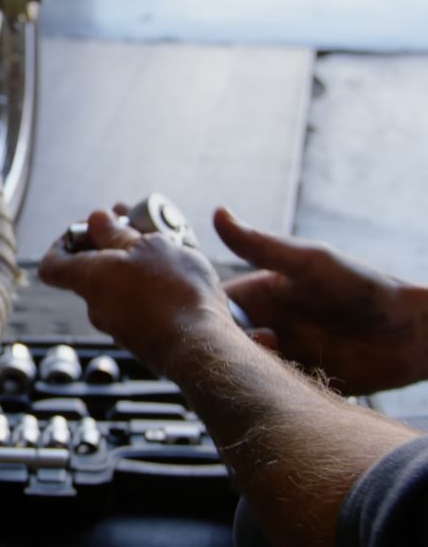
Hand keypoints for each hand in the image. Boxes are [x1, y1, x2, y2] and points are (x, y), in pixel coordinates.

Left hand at [39, 209, 236, 377]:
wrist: (202, 347)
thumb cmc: (174, 294)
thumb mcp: (148, 246)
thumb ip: (117, 233)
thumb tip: (96, 220)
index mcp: (88, 279)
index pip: (51, 264)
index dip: (63, 243)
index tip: (86, 229)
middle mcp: (96, 306)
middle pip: (90, 270)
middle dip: (110, 245)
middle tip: (136, 227)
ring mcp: (118, 326)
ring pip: (119, 287)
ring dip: (136, 264)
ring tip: (167, 246)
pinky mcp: (141, 338)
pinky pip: (138, 305)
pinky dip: (151, 288)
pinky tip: (179, 276)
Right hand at [215, 207, 427, 393]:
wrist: (414, 334)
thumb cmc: (366, 287)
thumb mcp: (309, 262)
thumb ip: (262, 246)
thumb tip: (220, 215)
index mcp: (258, 294)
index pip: (211, 305)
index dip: (199, 312)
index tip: (199, 318)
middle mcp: (264, 325)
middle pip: (219, 340)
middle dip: (217, 346)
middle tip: (237, 346)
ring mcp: (279, 355)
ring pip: (238, 367)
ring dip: (241, 368)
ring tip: (265, 360)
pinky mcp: (295, 381)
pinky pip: (265, 389)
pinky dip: (262, 388)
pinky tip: (274, 381)